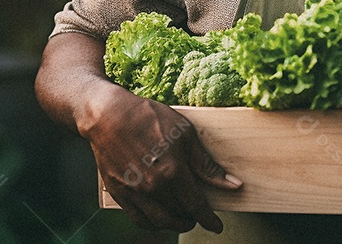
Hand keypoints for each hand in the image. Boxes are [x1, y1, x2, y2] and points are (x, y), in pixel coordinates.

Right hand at [83, 85, 241, 232]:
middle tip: (198, 216)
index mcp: (172, 172)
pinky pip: (138, 219)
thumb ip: (207, 164)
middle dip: (192, 219)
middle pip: (178, 215)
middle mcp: (153, 187)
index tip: (217, 226)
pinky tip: (160, 218)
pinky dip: (152, 224)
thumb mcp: (186, 134)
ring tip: (182, 218)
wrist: (109, 115)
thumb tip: (232, 184)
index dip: (209, 219)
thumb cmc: (150, 118)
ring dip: (174, 224)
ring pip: (159, 221)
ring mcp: (134, 192)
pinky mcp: (119, 193)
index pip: (196, 205)